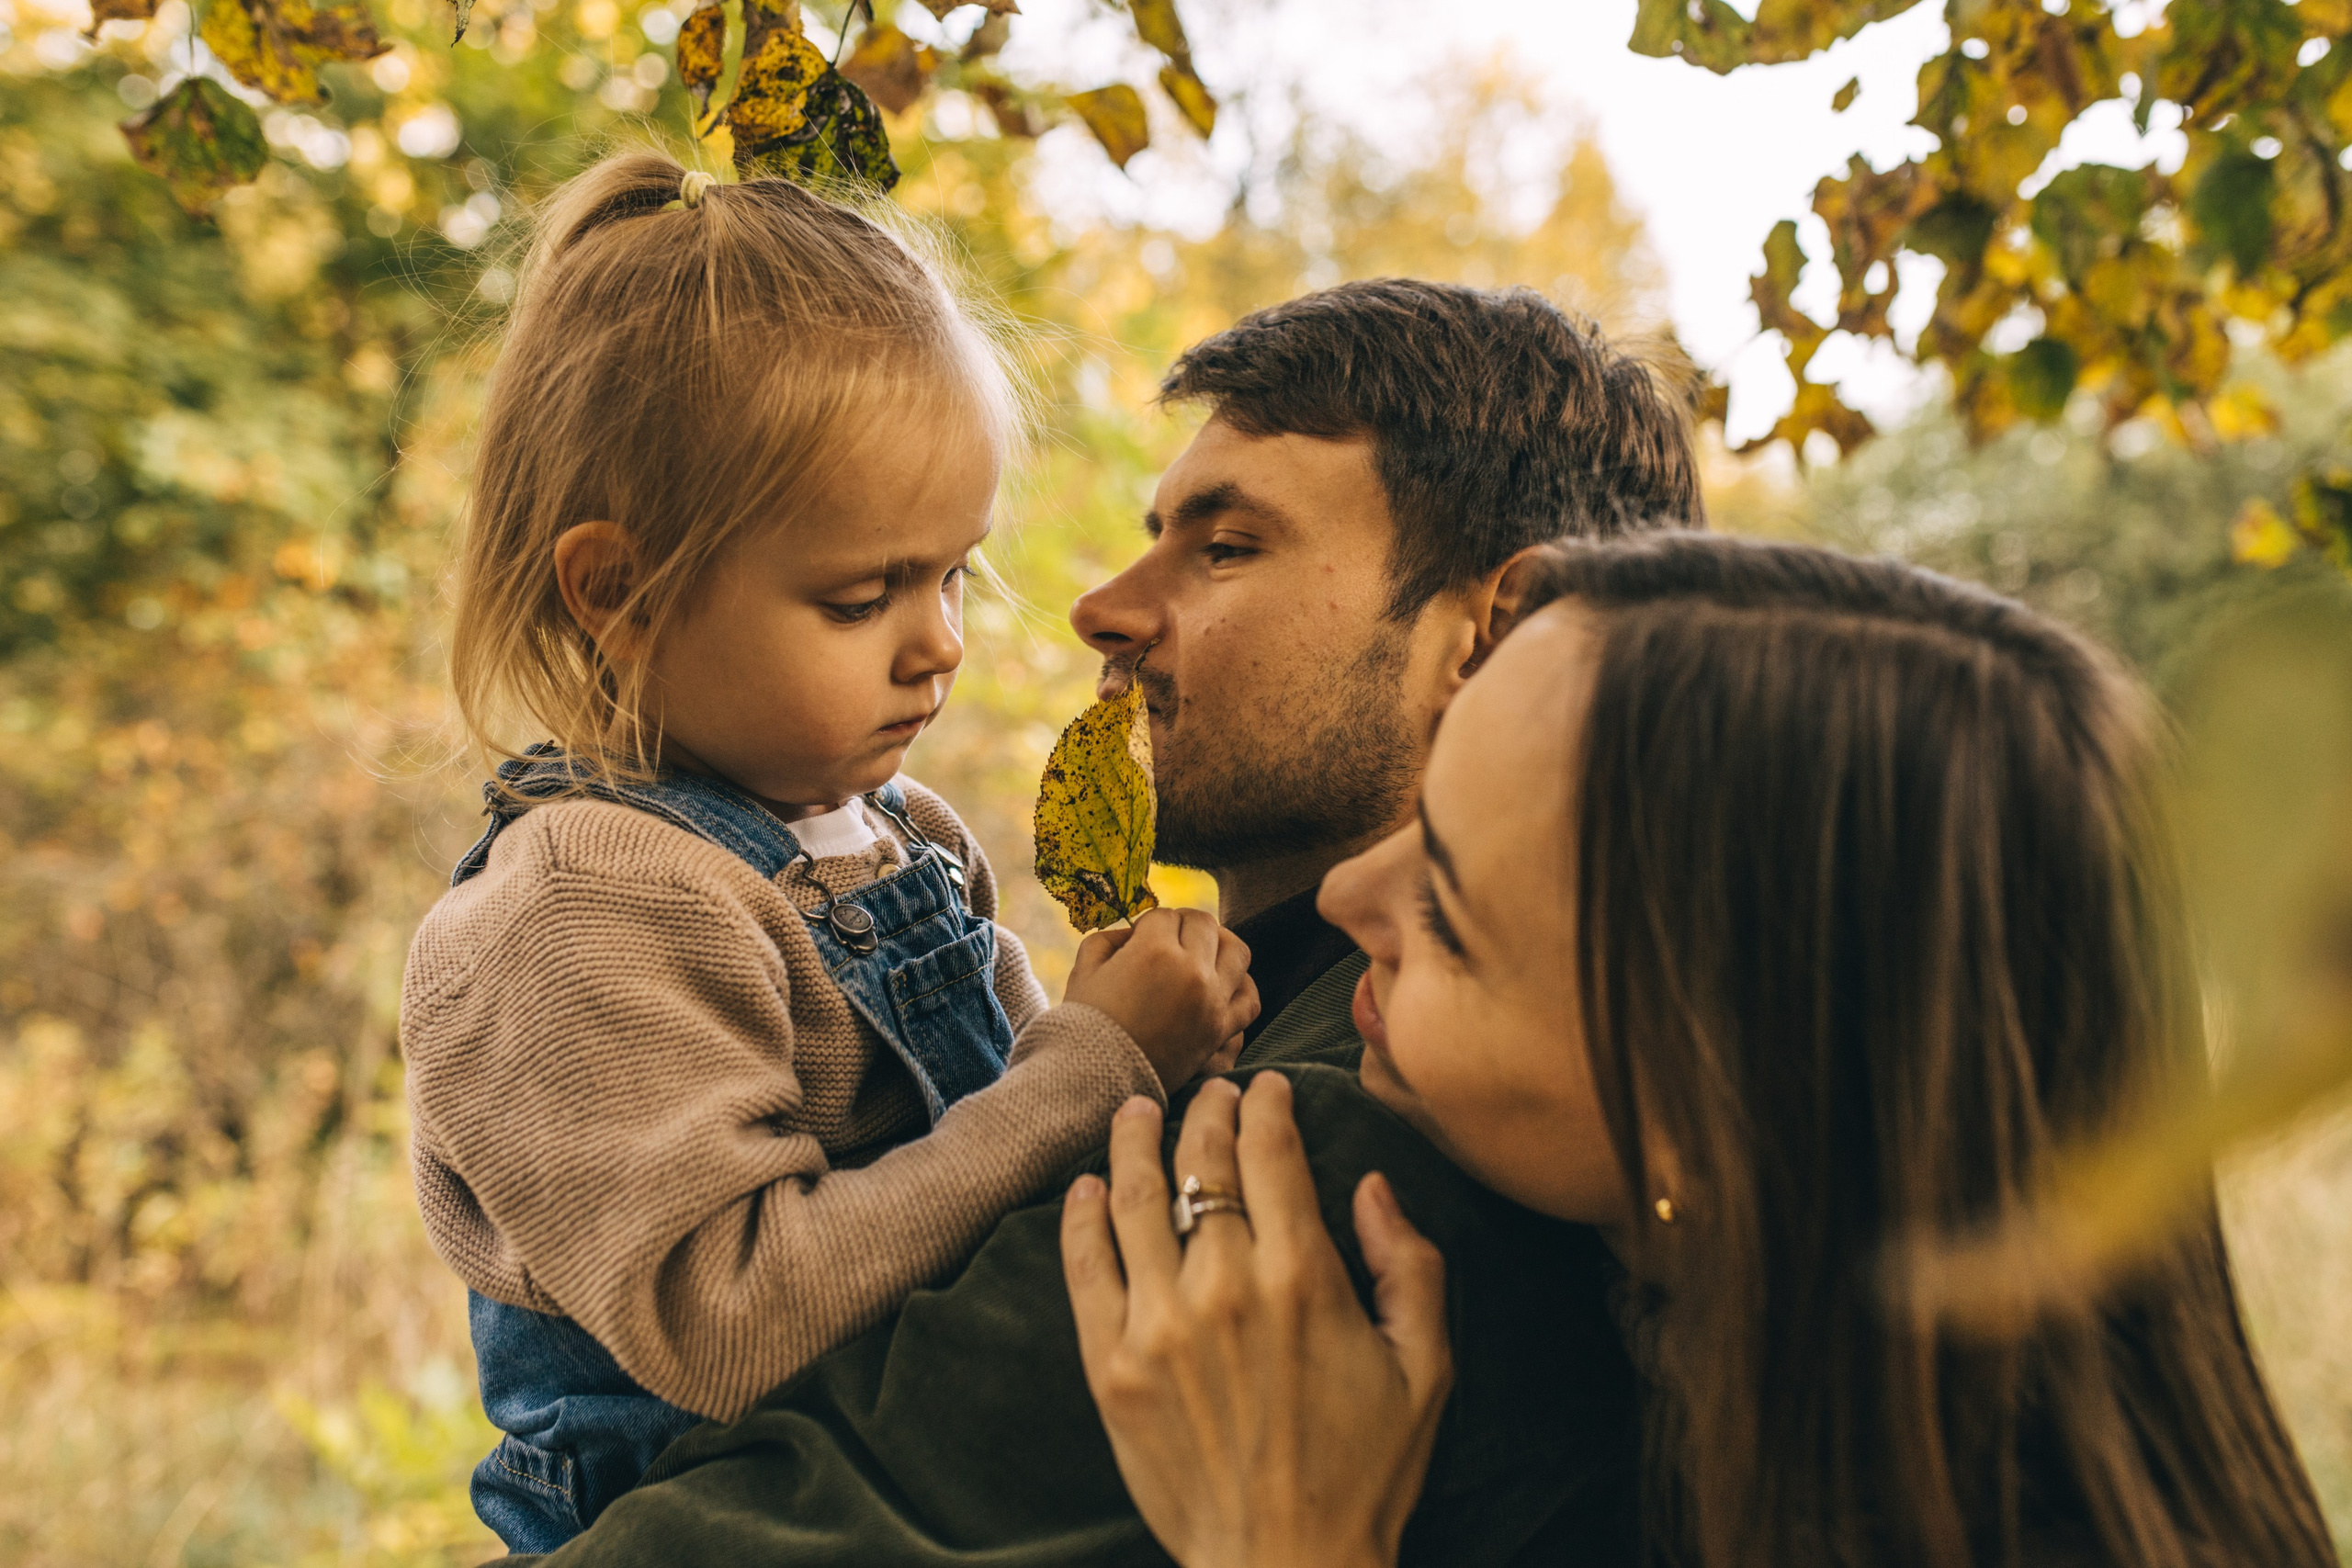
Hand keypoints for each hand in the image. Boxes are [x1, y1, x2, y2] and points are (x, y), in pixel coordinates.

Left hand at [1060, 1072, 1452, 1567]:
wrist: (1286, 1564)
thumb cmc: (1365, 1472)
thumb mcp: (1426, 1369)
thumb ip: (1412, 1266)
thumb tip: (1374, 1187)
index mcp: (1302, 1278)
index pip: (1271, 1153)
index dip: (1267, 1106)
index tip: (1267, 1089)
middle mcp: (1223, 1287)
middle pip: (1200, 1161)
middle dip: (1207, 1110)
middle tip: (1210, 1092)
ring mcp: (1158, 1324)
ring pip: (1133, 1198)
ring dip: (1133, 1140)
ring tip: (1136, 1110)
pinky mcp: (1112, 1366)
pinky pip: (1085, 1269)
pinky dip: (1081, 1217)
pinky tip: (1088, 1187)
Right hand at [1065, 908, 1258, 1092]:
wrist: (1095, 1082)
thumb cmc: (1084, 1025)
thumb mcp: (1084, 971)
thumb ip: (1110, 938)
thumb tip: (1135, 932)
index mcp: (1153, 951)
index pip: (1165, 915)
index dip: (1149, 924)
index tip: (1139, 938)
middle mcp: (1190, 971)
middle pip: (1205, 925)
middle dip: (1184, 926)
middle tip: (1169, 939)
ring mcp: (1211, 1001)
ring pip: (1237, 952)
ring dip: (1219, 946)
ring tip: (1201, 954)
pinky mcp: (1221, 1031)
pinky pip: (1249, 999)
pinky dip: (1241, 987)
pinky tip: (1222, 986)